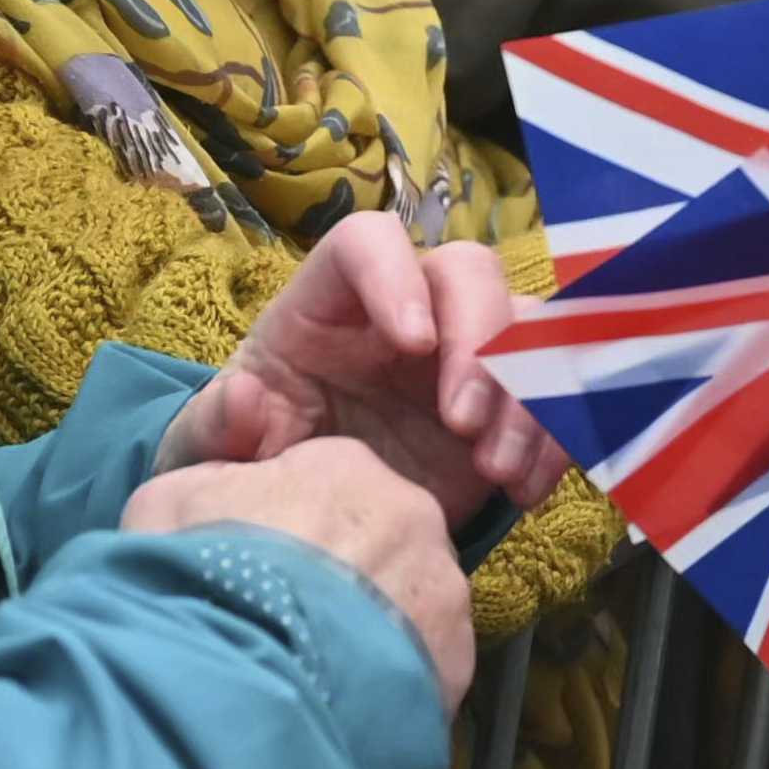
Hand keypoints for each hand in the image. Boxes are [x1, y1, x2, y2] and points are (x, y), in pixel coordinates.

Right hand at [127, 436, 477, 707]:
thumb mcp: (168, 503)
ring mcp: (440, 586)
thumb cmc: (207, 576)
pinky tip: (345, 703)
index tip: (264, 571)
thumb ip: (204, 483)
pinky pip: (424, 664)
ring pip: (408, 601)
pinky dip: (391, 681)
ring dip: (372, 630)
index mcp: (342, 466)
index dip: (290, 529)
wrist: (247, 672)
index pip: (326, 485)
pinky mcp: (456, 657)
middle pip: (378, 539)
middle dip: (342, 577)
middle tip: (292, 623)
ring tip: (319, 671)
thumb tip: (217, 492)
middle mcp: (409, 512)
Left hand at [155, 206, 561, 522]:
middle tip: (461, 422)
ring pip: (528, 326)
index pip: (368, 244)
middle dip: (480, 340)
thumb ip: (215, 431)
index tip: (412, 344)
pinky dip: (555, 436)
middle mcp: (405, 313)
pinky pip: (559, 392)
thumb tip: (243, 400)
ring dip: (528, 392)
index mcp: (326, 305)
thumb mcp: (209, 457)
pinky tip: (522, 490)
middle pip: (467, 272)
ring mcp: (463, 355)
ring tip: (496, 468)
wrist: (305, 524)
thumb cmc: (253, 464)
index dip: (397, 277)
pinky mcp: (505, 406)